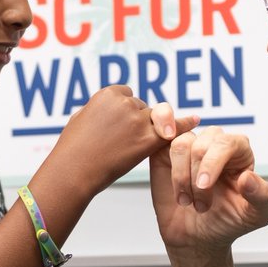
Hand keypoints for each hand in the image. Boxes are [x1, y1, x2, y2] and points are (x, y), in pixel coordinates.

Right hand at [51, 87, 197, 193]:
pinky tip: (195, 121)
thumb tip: (108, 110)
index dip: (122, 112)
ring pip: (154, 120)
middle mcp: (125, 104)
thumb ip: (98, 109)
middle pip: (141, 107)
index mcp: (107, 94)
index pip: (126, 96)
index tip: (115, 126)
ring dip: (149, 130)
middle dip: (135, 122)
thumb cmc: (72, 150)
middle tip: (118, 143)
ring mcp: (138, 121)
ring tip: (132, 146)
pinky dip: (184, 125)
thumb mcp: (80, 117)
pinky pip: (172, 129)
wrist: (74, 172)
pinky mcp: (148, 139)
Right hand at [150, 126, 267, 254]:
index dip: (213, 162)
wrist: (198, 238)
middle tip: (201, 206)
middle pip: (203, 142)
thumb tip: (248, 178)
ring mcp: (191, 147)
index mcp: (240, 152)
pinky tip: (179, 193)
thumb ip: (261, 196)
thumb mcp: (256, 216)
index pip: (227, 142)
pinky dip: (172, 173)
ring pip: (182, 145)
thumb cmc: (228, 222)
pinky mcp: (168, 154)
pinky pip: (164, 148)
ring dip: (182, 178)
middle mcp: (216, 144)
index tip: (204, 186)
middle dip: (197, 178)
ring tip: (189, 202)